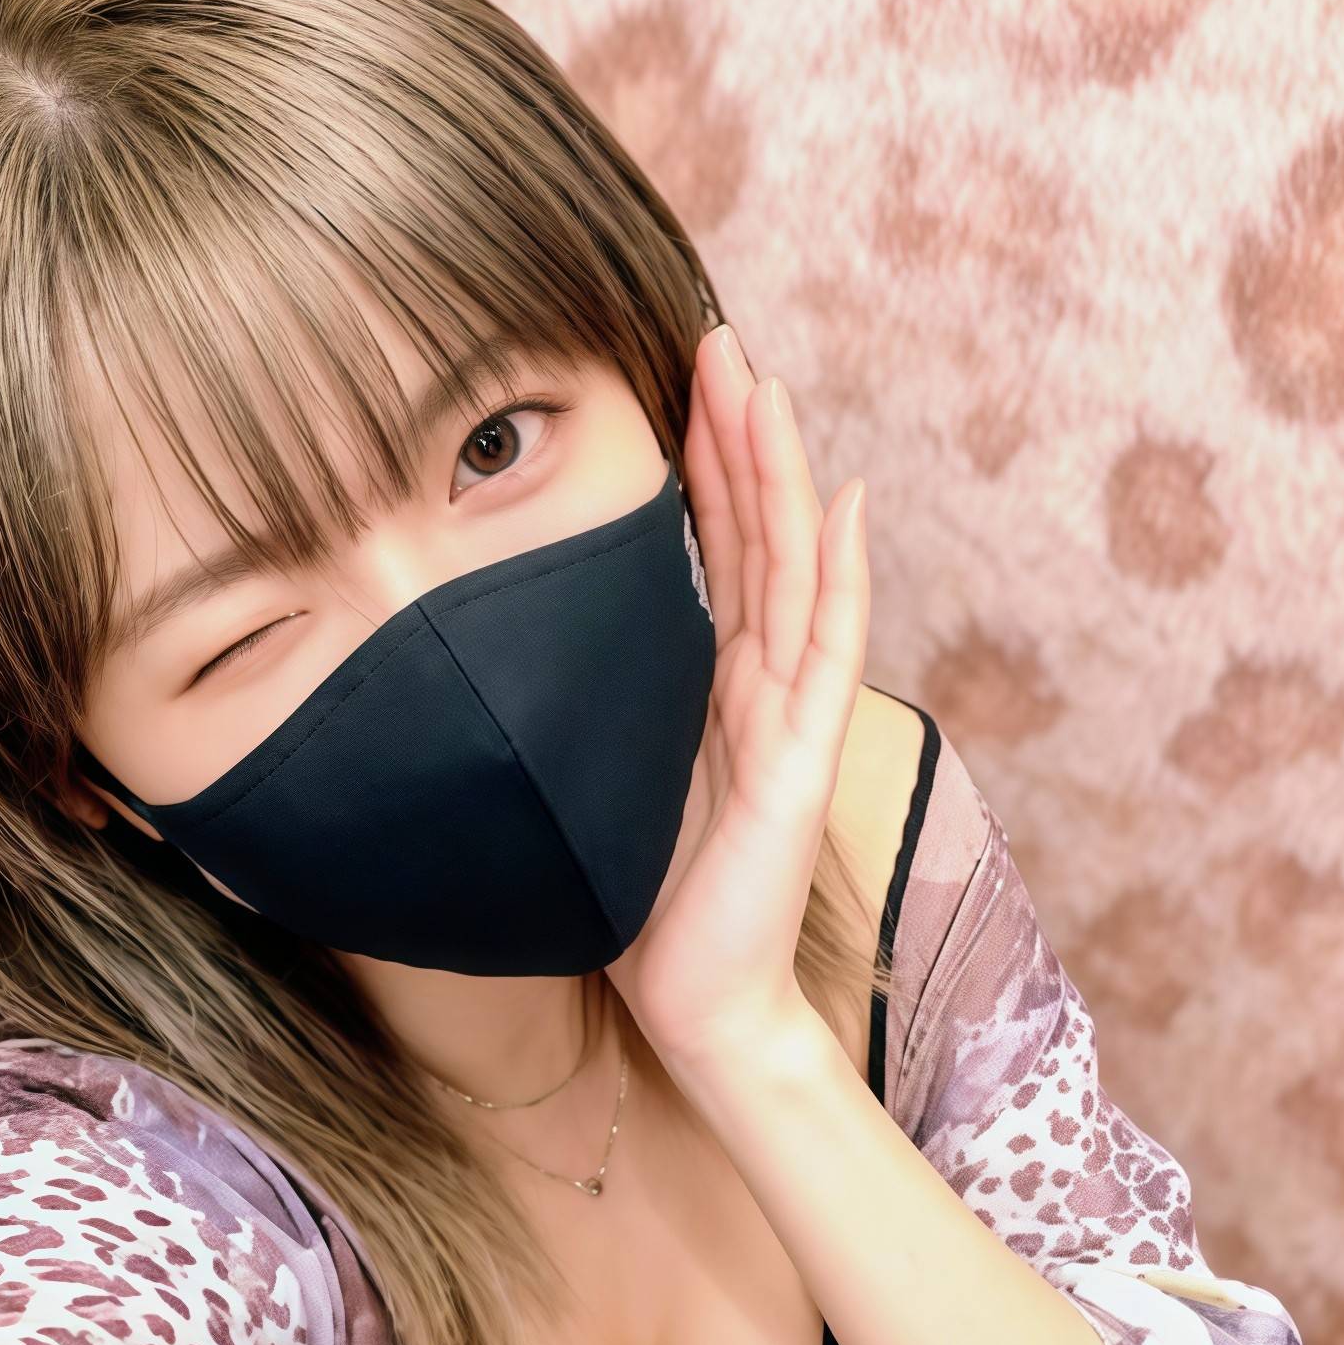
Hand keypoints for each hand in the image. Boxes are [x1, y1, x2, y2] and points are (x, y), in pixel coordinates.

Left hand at [604, 323, 869, 1076]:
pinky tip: (844, 500)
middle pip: (758, 535)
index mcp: (709, 689)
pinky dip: (839, 572)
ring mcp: (788, 717)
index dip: (704, 466)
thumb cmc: (645, 910)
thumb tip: (500, 663)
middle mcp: (757, 688)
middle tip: (718, 337)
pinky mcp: (800, 760)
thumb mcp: (594, 787)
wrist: (699, 1007)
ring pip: (793, 567)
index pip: (715, 553)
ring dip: (780, 471)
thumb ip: (585, 720)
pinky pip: (827, 648)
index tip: (678, 382)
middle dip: (739, 435)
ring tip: (763, 382)